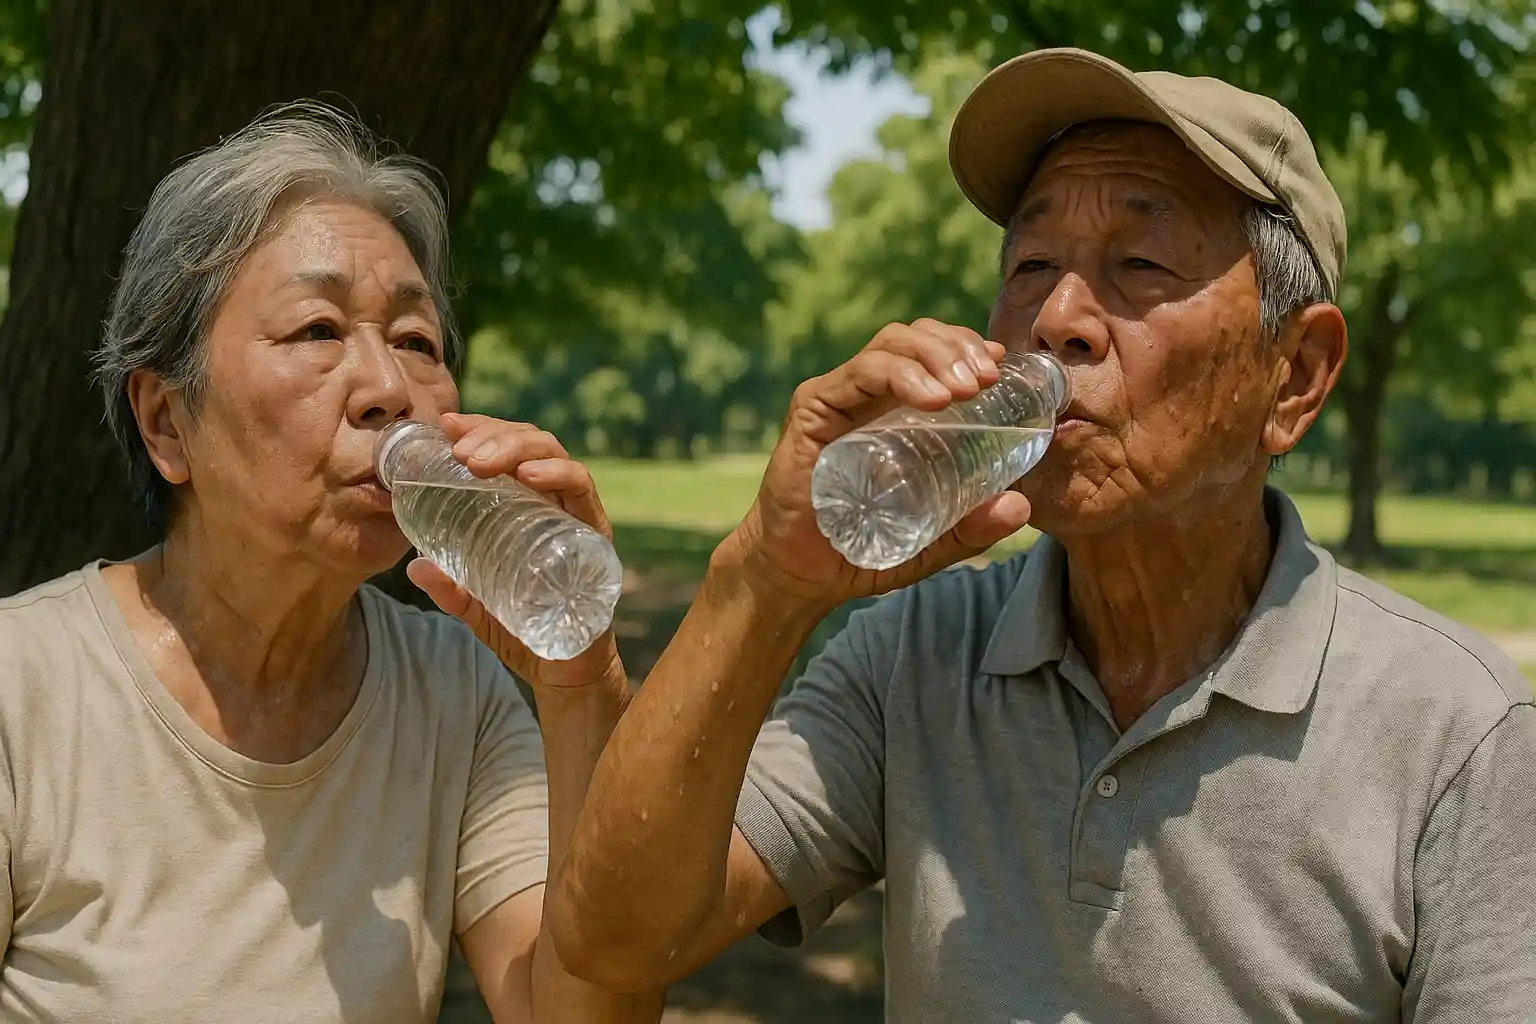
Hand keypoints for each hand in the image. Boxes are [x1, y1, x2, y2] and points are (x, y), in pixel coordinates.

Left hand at [406, 412, 626, 693]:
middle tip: (458, 447)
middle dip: (494, 435)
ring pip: (554, 457)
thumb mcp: (476, 606)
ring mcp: (579, 518)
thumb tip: (413, 567)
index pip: (509, 450)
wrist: (565, 674)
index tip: (446, 425)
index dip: (481, 429)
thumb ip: (451, 588)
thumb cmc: (525, 630)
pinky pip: (582, 491)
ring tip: (479, 458)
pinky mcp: (595, 538)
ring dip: (515, 447)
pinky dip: (556, 475)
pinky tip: (528, 474)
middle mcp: (557, 504)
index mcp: (529, 507)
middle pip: (531, 444)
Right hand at [721, 319, 1032, 608]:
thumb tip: (1021, 506)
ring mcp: (839, 396)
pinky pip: (859, 373)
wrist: (801, 575)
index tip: (1001, 370)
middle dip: (957, 347)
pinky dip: (899, 375)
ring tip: (966, 389)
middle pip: (916, 337)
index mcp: (895, 409)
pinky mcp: (813, 408)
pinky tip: (933, 399)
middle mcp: (867, 393)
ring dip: (935, 356)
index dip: (968, 347)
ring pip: (891, 344)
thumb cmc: (861, 550)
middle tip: (988, 381)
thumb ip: (971, 526)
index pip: (934, 351)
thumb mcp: (930, 540)